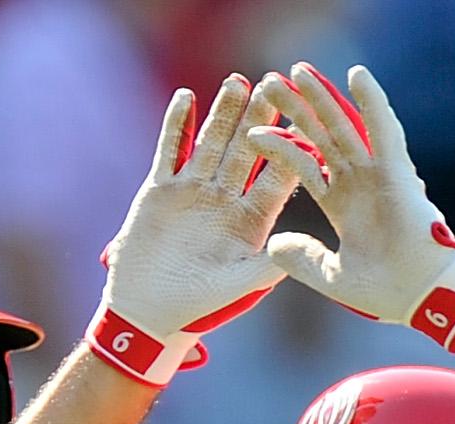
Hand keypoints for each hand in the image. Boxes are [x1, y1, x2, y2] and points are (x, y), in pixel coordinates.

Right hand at [88, 75, 294, 385]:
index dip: (290, 150)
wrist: (146, 310)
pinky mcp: (160, 189)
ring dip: (224, 113)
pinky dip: (177, 125)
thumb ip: (264, 267)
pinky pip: (170, 150)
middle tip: (275, 83)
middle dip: (260, 118)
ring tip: (237, 81)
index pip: (275, 178)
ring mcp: (193, 191)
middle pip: (246, 150)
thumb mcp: (236, 286)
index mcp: (250, 220)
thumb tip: (293, 248)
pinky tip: (187, 97)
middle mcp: (225, 199)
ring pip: (212, 143)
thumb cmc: (195, 305)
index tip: (307, 123)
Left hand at [245, 64, 454, 351]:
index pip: (304, 166)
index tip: (253, 131)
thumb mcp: (331, 276)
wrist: (419, 295)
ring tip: (297, 70)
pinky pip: (382, 129)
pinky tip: (356, 73)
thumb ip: (302, 259)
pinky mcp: (397, 169)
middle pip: (319, 136)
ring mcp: (377, 173)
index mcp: (342, 204)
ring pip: (344, 125)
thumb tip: (274, 243)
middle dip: (295, 109)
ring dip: (322, 98)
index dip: (280, 147)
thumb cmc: (385, 290)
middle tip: (268, 81)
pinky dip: (371, 101)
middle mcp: (358, 182)